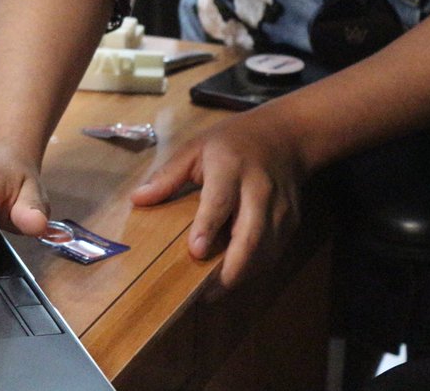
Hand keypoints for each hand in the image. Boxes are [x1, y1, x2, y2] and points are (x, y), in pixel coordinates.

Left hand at [130, 113, 305, 291]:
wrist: (285, 136)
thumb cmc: (231, 142)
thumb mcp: (195, 149)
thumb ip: (168, 176)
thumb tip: (137, 199)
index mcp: (231, 167)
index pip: (220, 201)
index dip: (208, 227)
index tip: (196, 252)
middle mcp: (259, 190)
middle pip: (251, 235)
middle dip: (230, 268)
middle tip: (204, 293)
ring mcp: (280, 209)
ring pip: (265, 251)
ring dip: (241, 275)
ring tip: (212, 292)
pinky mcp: (291, 223)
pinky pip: (272, 253)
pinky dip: (253, 270)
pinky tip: (231, 278)